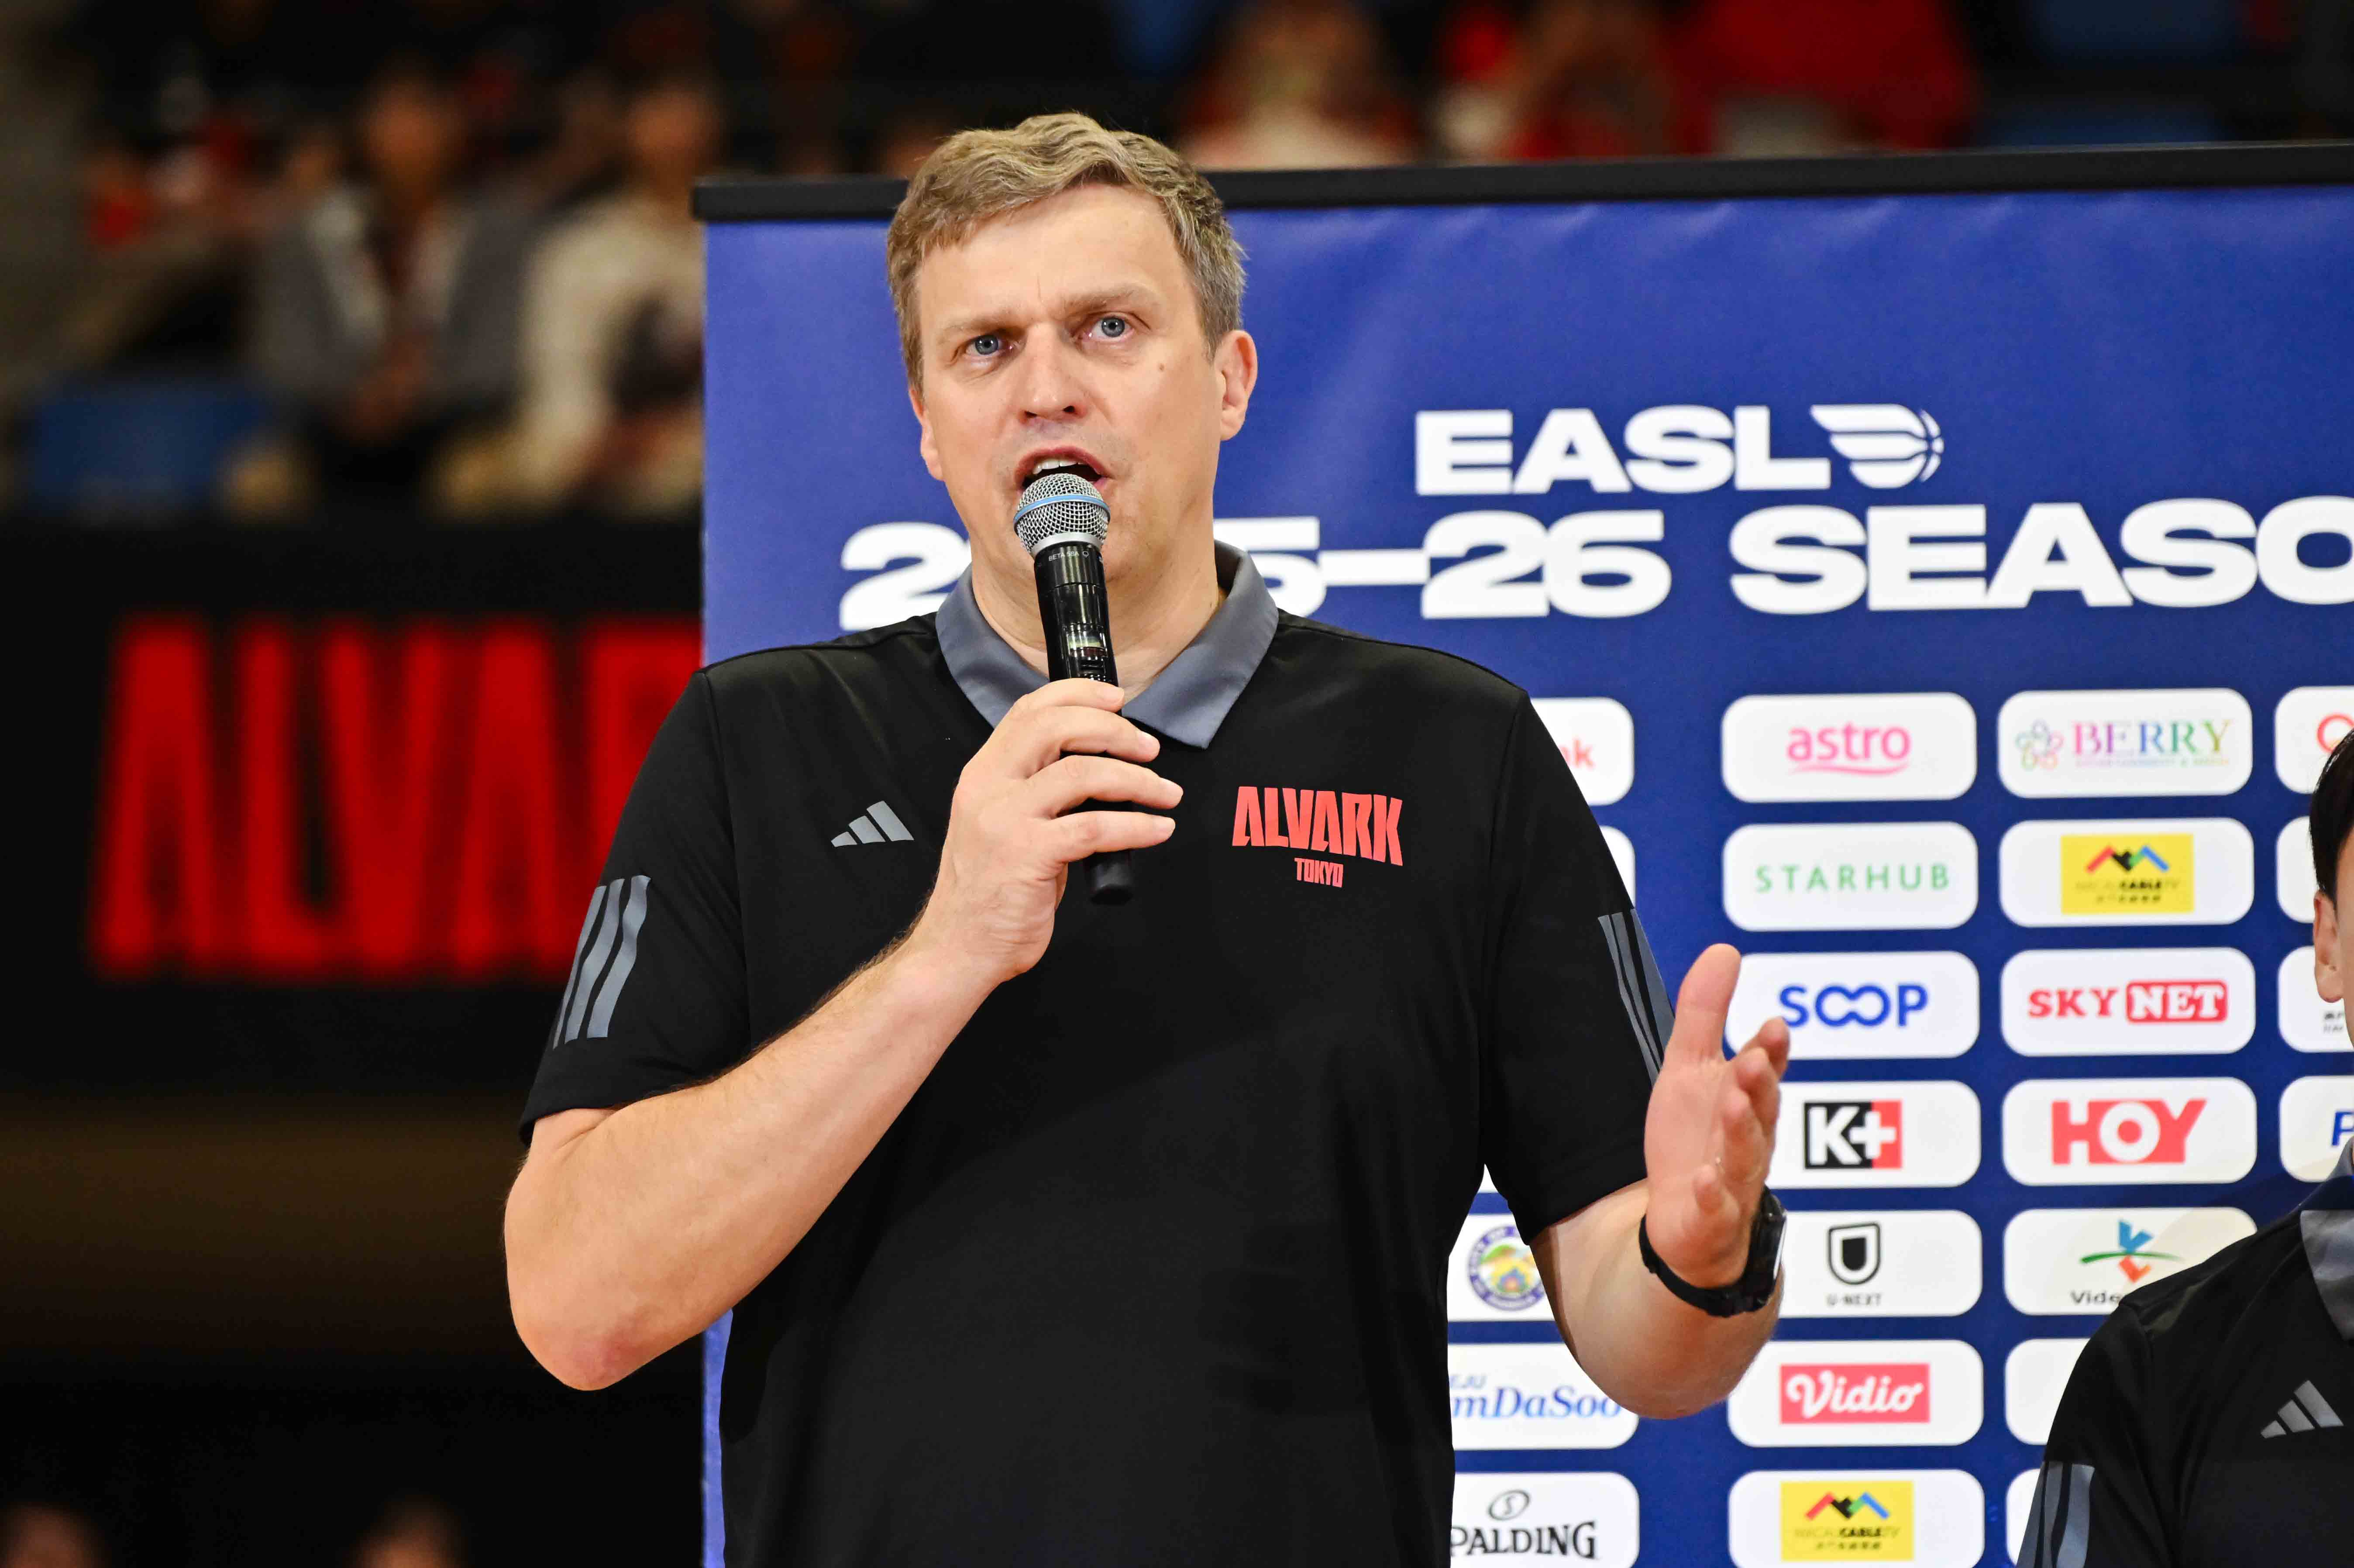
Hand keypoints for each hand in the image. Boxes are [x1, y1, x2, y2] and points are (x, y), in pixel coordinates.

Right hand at [906, 679, 1179, 987]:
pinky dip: (1136, 826)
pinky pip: (1094, 828)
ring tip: (1165, 794)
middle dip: (1114, 730)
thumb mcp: (1002, 823)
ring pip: (1083, 773)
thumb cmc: (989, 891)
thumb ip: (1038, 792)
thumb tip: (1100, 771)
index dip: (1077, 695)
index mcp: (983, 773)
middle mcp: (989, 787)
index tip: (1117, 701)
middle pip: (1056, 727)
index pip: (1029, 710)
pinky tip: (1156, 830)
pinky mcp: (1026, 855)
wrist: (959, 946)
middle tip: (1149, 749)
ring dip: (1137, 781)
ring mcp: (1005, 819)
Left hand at [1640, 944, 1789, 1289]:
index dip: (1769, 1050)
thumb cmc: (1695, 1138)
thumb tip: (1725, 949)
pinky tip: (1704, 1179)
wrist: (1686, 1222)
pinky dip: (1712, 1194)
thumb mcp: (1689, 1069)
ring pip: (1746, 1156)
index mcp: (1746, 1100)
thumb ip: (1704, 1013)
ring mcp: (1734, 1181)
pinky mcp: (1711, 1220)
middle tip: (1753, 1059)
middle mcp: (1749, 1139)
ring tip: (1735, 1102)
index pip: (1763, 1070)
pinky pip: (1716, 1209)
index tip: (1773, 1024)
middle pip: (1761, 1110)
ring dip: (1743, 1130)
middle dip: (1760, 1084)